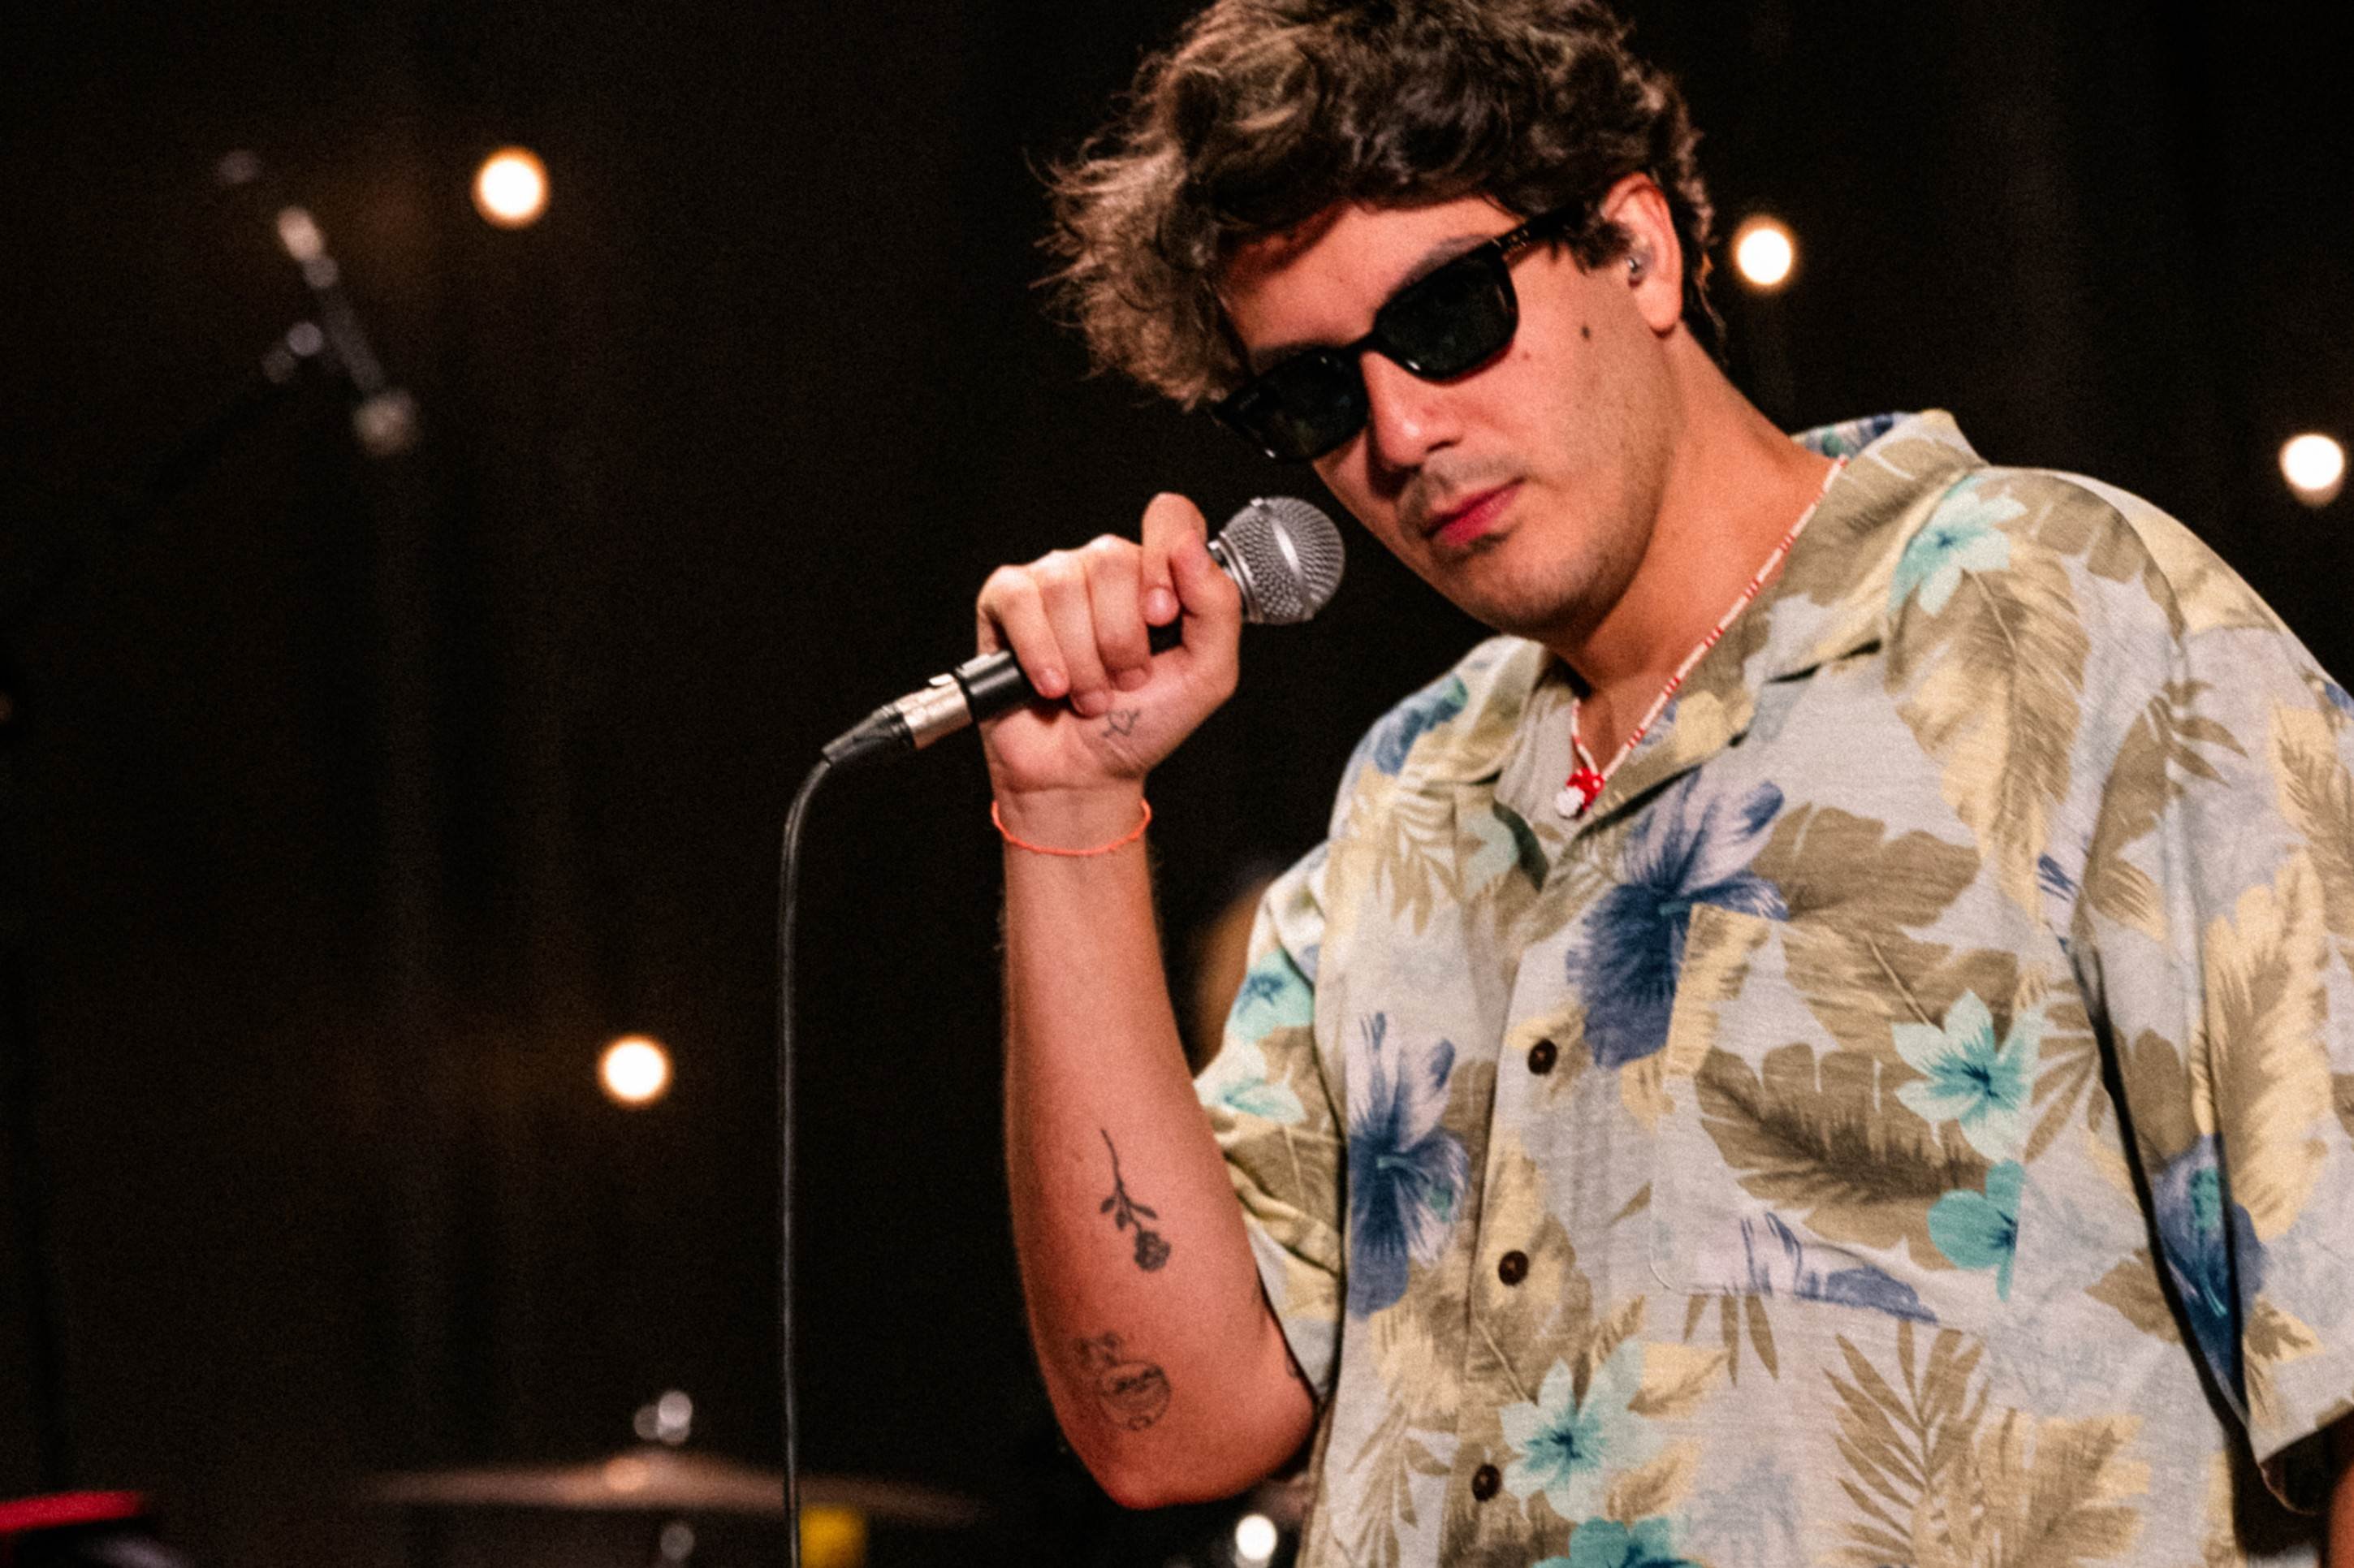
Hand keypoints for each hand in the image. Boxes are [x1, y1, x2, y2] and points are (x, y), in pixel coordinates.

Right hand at [974, 493, 1241, 809]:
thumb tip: (1189, 547)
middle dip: (1122, 640)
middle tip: (1125, 679)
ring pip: (1066, 586)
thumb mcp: (1206, 674)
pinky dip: (1041, 654)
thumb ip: (1217, 607)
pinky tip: (1052, 685)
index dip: (1165, 562)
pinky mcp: (1005, 600)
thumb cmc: (1143, 723)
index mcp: (1156, 574)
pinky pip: (1021, 602)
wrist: (1084, 774)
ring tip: (1089, 693)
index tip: (1162, 618)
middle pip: (1112, 560)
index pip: (1171, 517)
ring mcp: (1053, 579)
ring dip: (1083, 661)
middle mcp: (1103, 567)